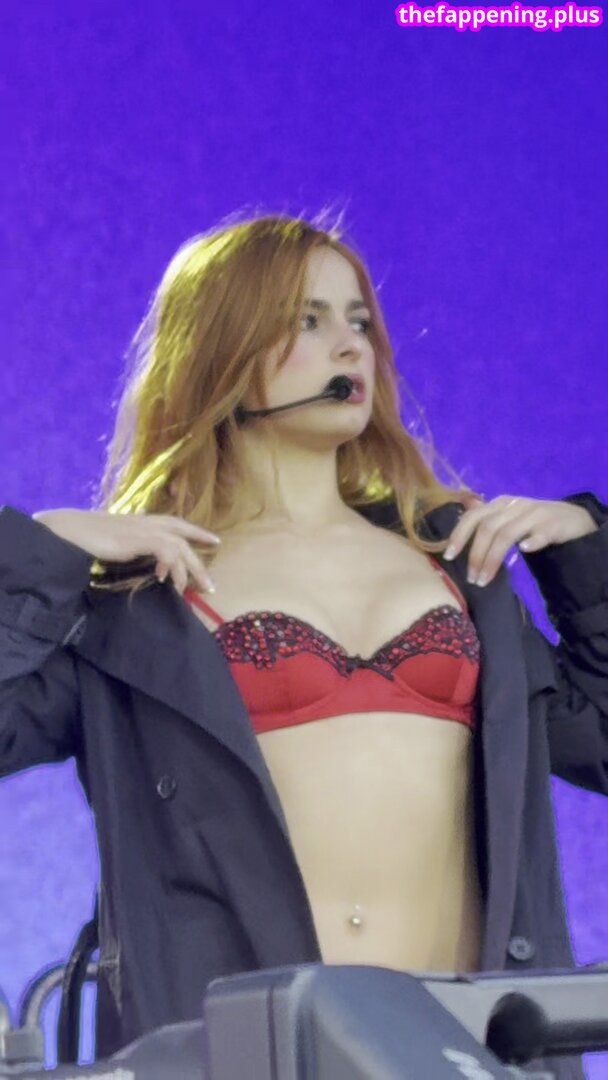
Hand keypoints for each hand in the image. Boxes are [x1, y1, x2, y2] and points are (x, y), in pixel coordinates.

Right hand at [32, 508, 220, 594]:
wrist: (71, 530)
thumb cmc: (90, 538)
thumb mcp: (119, 542)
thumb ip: (135, 548)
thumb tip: (147, 563)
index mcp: (145, 521)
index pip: (178, 524)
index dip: (197, 532)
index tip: (215, 541)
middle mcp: (148, 522)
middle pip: (184, 540)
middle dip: (198, 564)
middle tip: (210, 586)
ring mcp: (143, 529)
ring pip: (178, 547)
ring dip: (187, 570)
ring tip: (191, 590)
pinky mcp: (137, 538)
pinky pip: (165, 551)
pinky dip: (169, 565)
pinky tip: (163, 579)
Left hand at [443, 493, 598, 586]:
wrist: (571, 518)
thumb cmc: (532, 522)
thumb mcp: (507, 518)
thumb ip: (486, 523)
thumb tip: (457, 534)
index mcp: (500, 504)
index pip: (474, 516)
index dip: (459, 535)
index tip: (448, 556)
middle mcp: (515, 506)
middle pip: (488, 528)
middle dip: (476, 554)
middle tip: (471, 578)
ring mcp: (535, 514)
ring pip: (508, 534)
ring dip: (493, 559)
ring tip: (484, 580)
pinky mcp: (553, 525)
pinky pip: (540, 533)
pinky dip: (531, 541)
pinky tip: (524, 550)